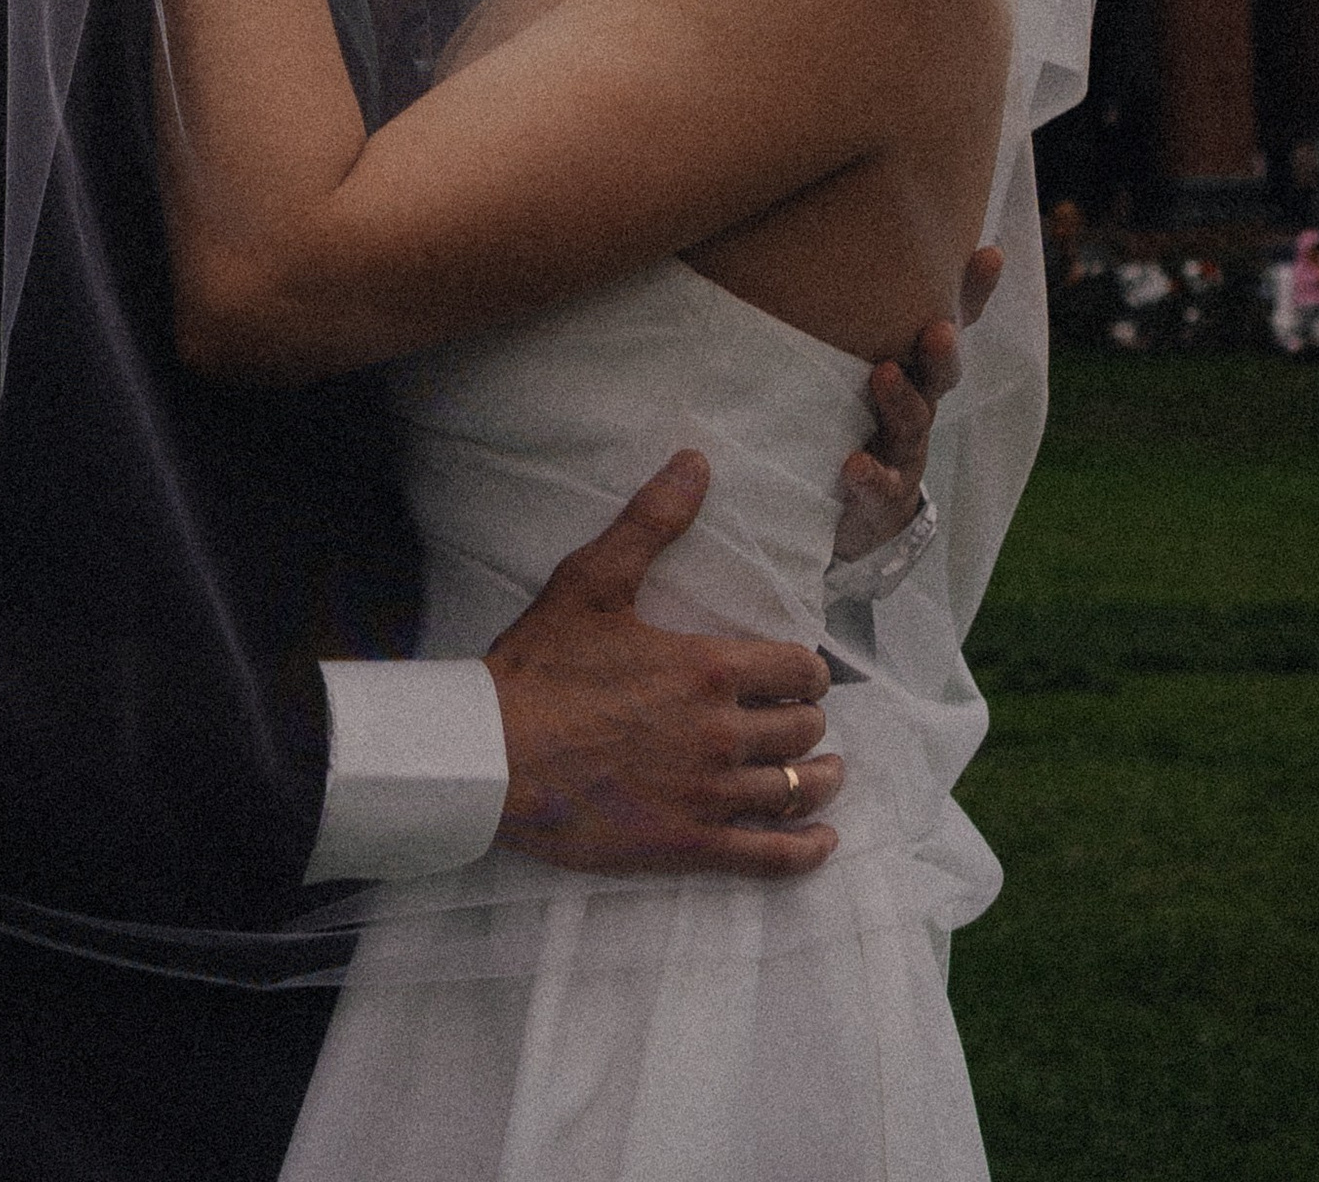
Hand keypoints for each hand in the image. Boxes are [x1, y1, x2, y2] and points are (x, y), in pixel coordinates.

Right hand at [486, 454, 839, 877]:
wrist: (493, 756)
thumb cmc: (541, 666)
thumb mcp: (593, 578)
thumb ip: (651, 521)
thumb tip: (697, 462)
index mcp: (708, 668)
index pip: (796, 668)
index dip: (806, 667)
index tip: (800, 670)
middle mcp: (722, 733)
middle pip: (803, 729)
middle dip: (808, 718)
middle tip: (798, 716)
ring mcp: (709, 796)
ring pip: (795, 789)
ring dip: (819, 778)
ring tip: (826, 772)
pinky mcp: (689, 845)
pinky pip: (770, 856)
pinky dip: (806, 851)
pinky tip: (823, 840)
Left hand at [832, 244, 1001, 563]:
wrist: (857, 512)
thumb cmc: (849, 415)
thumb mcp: (851, 362)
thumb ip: (839, 315)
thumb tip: (791, 236)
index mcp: (913, 366)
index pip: (952, 324)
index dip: (973, 293)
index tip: (990, 254)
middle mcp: (917, 404)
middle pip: (938, 374)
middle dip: (942, 350)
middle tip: (939, 327)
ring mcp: (902, 451)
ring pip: (913, 423)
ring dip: (902, 399)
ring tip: (885, 375)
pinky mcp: (881, 495)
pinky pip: (878, 485)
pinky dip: (868, 475)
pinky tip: (854, 465)